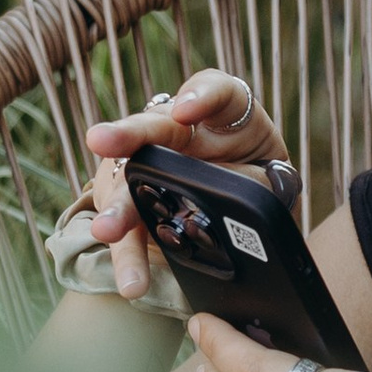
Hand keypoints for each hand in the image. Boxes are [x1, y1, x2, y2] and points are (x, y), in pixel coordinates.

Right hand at [81, 69, 291, 301]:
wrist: (239, 216)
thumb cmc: (254, 182)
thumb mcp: (270, 176)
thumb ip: (263, 184)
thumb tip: (257, 213)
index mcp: (221, 116)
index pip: (216, 91)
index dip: (201, 95)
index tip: (186, 111)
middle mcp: (177, 133)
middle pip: (153, 127)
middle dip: (128, 134)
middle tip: (101, 139)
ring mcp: (148, 168)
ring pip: (129, 182)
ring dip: (118, 207)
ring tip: (108, 228)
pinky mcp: (135, 208)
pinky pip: (130, 232)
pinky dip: (129, 257)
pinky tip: (131, 279)